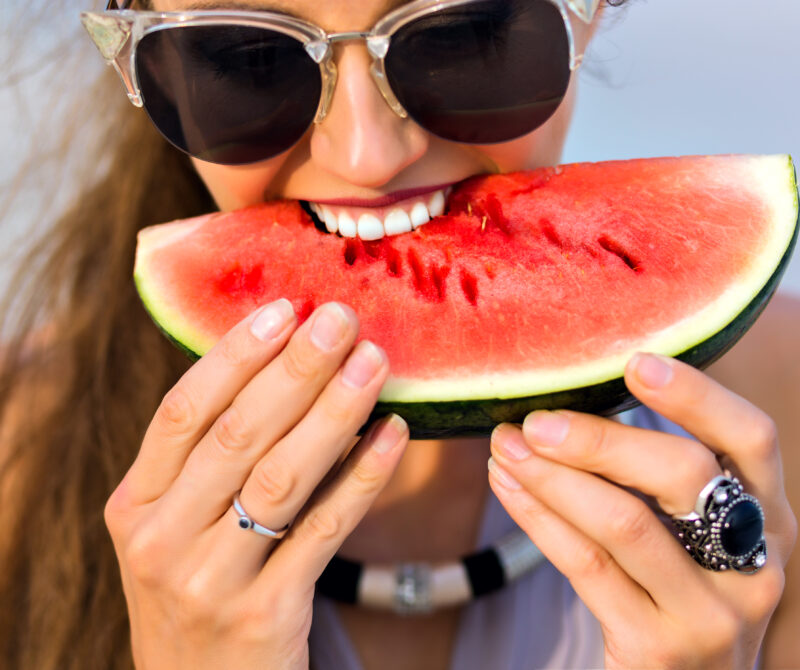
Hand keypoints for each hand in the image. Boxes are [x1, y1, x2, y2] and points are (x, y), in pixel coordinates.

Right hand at [104, 300, 408, 669]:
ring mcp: (209, 581)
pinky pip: (323, 530)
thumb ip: (209, 460)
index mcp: (133, 506)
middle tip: (343, 320)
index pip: (183, 411)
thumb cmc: (200, 588)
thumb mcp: (177, 528)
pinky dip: (362, 476)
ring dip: (334, 411)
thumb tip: (282, 364)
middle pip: (236, 434)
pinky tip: (393, 435)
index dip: (234, 355)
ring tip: (374, 362)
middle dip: (295, 369)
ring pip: (282, 476)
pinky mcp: (265, 614)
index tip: (284, 308)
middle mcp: (161, 540)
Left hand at [488, 353, 796, 669]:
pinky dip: (538, 517)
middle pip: (683, 473)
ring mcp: (712, 614)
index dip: (698, 395)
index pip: (752, 439)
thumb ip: (665, 482)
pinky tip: (509, 488)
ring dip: (552, 475)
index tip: (636, 362)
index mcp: (769, 521)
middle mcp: (755, 565)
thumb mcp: (699, 540)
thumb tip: (577, 406)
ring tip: (506, 446)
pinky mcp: (659, 647)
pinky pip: (586, 565)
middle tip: (535, 421)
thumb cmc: (680, 595)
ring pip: (623, 520)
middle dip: (599, 438)